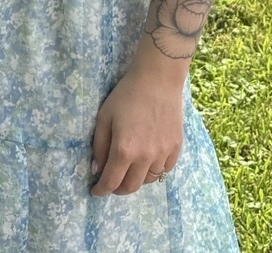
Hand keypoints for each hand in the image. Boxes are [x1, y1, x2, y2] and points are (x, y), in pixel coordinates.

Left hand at [90, 64, 184, 195]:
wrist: (157, 80)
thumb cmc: (126, 95)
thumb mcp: (104, 117)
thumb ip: (100, 146)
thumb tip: (97, 169)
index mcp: (124, 150)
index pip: (111, 182)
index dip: (101, 190)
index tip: (95, 191)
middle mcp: (145, 157)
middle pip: (131, 187)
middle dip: (118, 189)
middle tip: (111, 183)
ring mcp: (163, 153)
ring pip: (149, 180)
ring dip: (136, 180)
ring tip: (129, 170)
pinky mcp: (176, 148)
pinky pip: (165, 170)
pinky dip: (154, 171)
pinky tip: (147, 162)